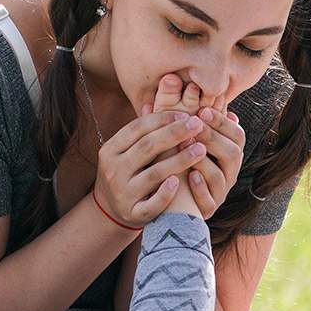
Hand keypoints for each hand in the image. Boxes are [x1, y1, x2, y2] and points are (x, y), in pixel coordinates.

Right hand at [93, 109, 208, 227]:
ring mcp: (122, 193)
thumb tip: (161, 96)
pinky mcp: (132, 214)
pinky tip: (180, 182)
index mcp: (111, 149)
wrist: (110, 212)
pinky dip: (166, 193)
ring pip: (153, 174)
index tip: (186, 115)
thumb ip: (143, 131)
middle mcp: (113, 170)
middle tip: (197, 126)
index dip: (163, 119)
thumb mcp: (127, 151)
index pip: (138, 128)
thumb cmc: (127, 174)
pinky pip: (151, 204)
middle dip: (175, 134)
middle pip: (147, 147)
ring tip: (201, 149)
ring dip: (180, 160)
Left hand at [145, 75, 243, 219]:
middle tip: (195, 125)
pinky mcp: (208, 210)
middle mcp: (228, 171)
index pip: (236, 133)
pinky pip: (210, 201)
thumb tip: (168, 80)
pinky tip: (189, 176)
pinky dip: (201, 188)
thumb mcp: (176, 136)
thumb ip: (176, 113)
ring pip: (223, 176)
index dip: (221, 122)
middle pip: (233, 152)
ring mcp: (220, 192)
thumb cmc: (174, 160)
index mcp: (227, 152)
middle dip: (213, 137)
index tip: (202, 111)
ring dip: (205, 161)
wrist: (166, 200)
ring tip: (189, 149)